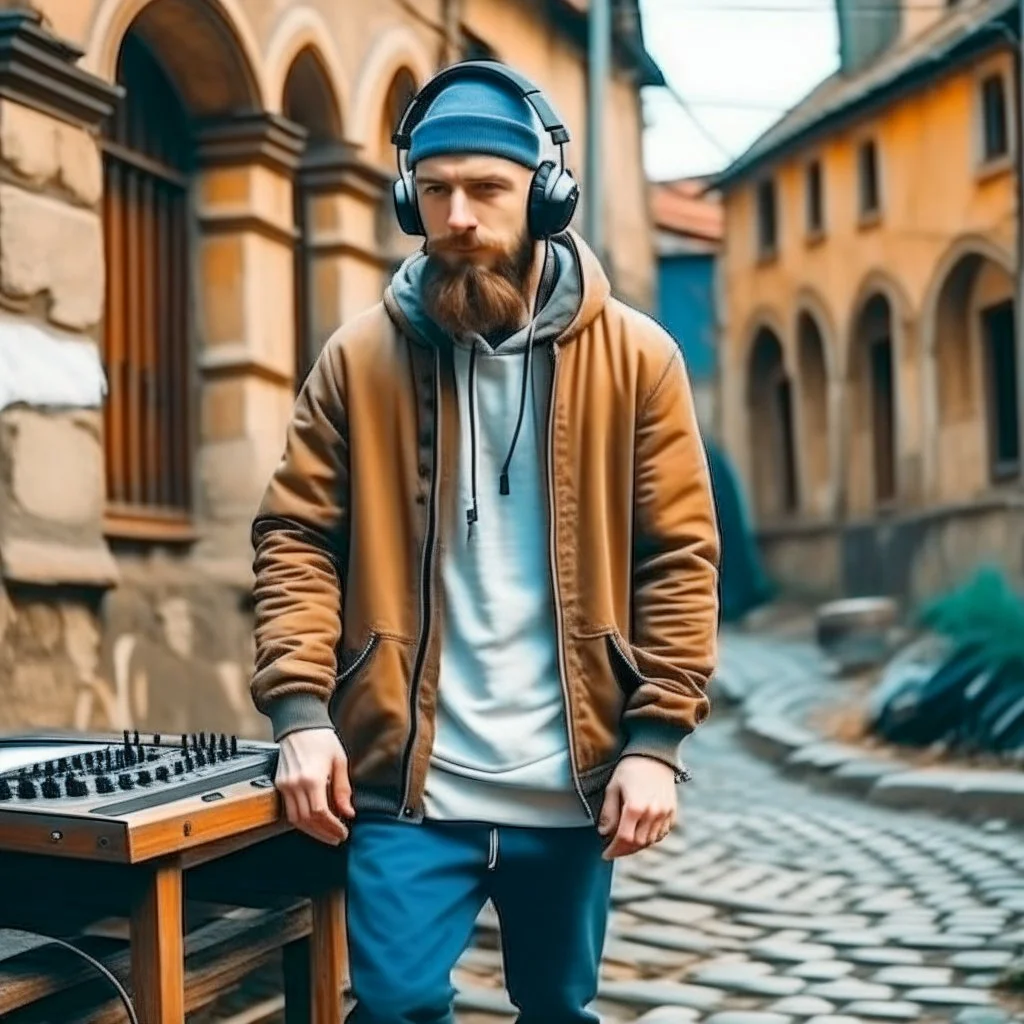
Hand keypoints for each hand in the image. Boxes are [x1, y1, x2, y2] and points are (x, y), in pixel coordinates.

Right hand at [275, 728, 354, 845]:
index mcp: (312, 778)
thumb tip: (348, 813)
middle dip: (323, 833)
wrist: (299, 723)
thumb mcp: (339, 761)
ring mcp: (284, 785)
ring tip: (326, 834)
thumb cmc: (321, 738)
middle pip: (307, 820)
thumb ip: (343, 790)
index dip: (332, 827)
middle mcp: (294, 784)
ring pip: (295, 819)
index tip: (343, 832)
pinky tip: (313, 822)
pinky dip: (301, 820)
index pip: (321, 813)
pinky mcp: (279, 784)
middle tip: (337, 838)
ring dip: (311, 831)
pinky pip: (288, 810)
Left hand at [598, 755, 677, 859]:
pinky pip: (662, 834)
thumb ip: (608, 813)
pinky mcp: (672, 811)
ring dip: (637, 846)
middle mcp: (652, 813)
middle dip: (624, 850)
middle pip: (638, 843)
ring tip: (625, 842)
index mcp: (635, 807)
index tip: (605, 854)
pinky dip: (650, 838)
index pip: (624, 839)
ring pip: (650, 841)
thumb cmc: (629, 769)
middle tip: (613, 849)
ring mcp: (664, 813)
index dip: (613, 850)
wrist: (653, 754)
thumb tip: (603, 833)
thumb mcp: (612, 787)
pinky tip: (641, 834)